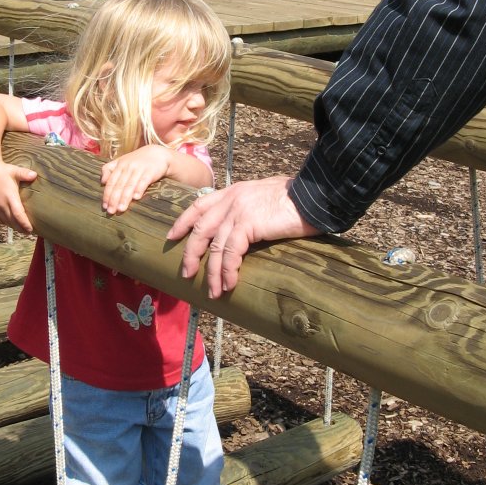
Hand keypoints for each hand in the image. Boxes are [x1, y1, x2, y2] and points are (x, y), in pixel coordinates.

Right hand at [0, 164, 37, 233]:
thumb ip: (25, 174)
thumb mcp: (15, 171)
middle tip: (29, 232)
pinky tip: (10, 223)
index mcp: (10, 197)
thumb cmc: (3, 171)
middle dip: (21, 228)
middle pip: (12, 221)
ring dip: (14, 227)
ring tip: (22, 230)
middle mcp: (2, 204)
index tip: (30, 229)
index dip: (24, 223)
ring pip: (5, 222)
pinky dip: (5, 223)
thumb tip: (35, 175)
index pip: (18, 214)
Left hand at [101, 144, 171, 213]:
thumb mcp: (122, 161)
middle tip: (111, 211)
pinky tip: (136, 198)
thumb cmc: (137, 161)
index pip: (111, 182)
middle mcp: (128, 167)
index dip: (107, 194)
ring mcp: (139, 169)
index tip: (105, 206)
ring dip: (125, 198)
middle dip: (114, 199)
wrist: (158, 153)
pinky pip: (144, 181)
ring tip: (121, 209)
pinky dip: (139, 189)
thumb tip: (102, 182)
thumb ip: (109, 169)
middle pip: (119, 185)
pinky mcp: (151, 171)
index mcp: (120, 165)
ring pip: (130, 185)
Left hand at [167, 175, 319, 297]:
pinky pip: (230, 252)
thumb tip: (248, 229)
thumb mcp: (265, 199)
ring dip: (211, 273)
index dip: (183, 222)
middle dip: (190, 254)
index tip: (172, 236)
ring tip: (213, 292)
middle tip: (186, 274)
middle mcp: (231, 199)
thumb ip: (251, 210)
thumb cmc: (297, 199)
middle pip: (200, 229)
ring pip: (214, 246)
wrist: (313, 194)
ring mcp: (238, 211)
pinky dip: (227, 271)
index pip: (199, 205)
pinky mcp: (248, 223)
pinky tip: (229, 284)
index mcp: (233, 192)